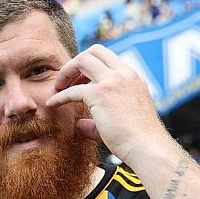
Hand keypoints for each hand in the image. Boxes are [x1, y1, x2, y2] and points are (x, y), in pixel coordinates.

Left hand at [46, 44, 171, 163]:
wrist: (147, 148)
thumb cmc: (138, 140)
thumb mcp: (122, 121)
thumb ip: (100, 119)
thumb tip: (80, 124)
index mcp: (132, 77)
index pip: (108, 58)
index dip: (91, 65)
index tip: (81, 80)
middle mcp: (124, 74)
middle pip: (94, 51)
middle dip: (76, 63)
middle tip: (66, 80)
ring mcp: (113, 81)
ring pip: (82, 60)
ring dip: (66, 72)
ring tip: (58, 87)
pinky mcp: (100, 94)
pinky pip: (72, 90)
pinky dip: (60, 96)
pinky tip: (52, 104)